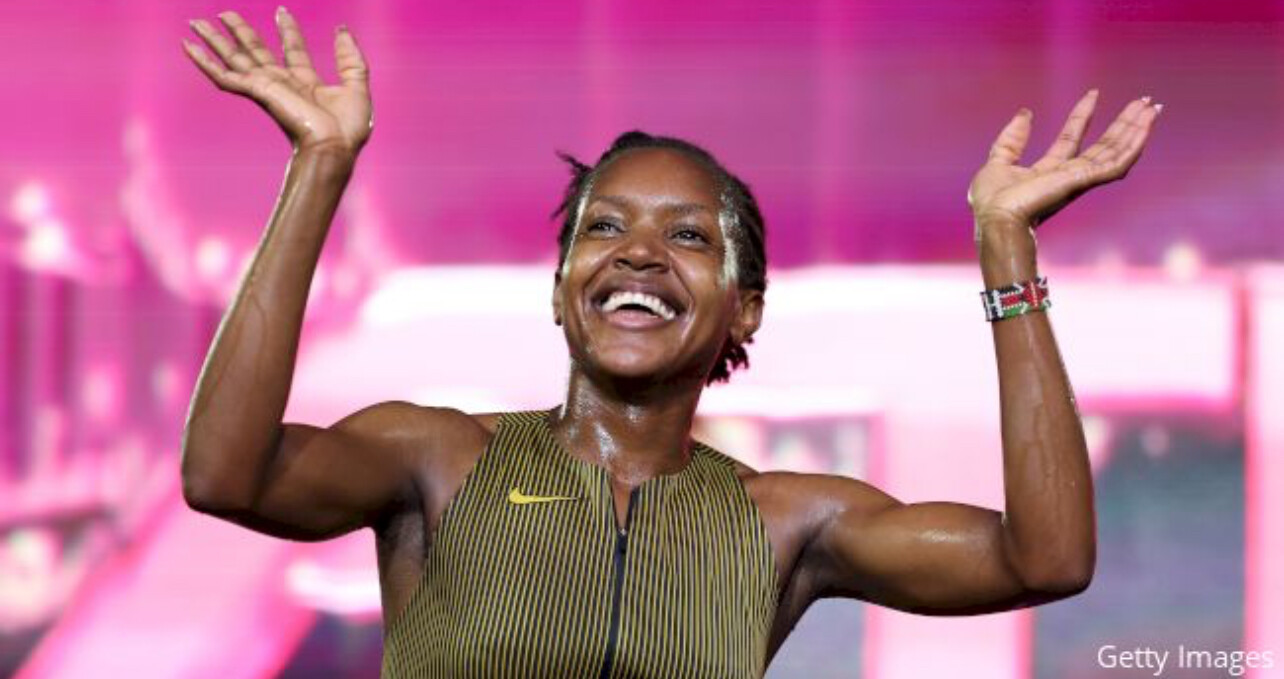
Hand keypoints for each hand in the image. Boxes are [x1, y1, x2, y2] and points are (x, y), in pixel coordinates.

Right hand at [183, 8, 371, 155]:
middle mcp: (283, 84)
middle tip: (225, 12)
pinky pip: (224, 75)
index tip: (281, 12)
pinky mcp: (257, 92)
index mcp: (306, 84)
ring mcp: (267, 88)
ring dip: (215, 40)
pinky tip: (187, 47)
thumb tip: (342, 29)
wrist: (335, 147)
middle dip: (240, 31)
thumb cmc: (348, 129)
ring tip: (197, 22)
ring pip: (234, 58)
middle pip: (255, 51)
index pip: (293, 50)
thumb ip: (350, 57)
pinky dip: (204, 61)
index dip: (288, 31)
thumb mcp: (357, 84)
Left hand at [967, 91, 1160, 234]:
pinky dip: (1134, 144)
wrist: (996, 219)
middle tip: (1142, 101)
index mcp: (1048, 172)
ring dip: (1135, 129)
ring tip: (1152, 106)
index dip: (1082, 116)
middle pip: (1103, 145)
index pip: (1070, 139)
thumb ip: (1011, 139)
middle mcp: (1068, 176)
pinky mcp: (1086, 180)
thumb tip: (1025, 112)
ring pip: (1116, 151)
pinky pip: (1117, 163)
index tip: (1093, 93)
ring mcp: (1079, 179)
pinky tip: (1146, 126)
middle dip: (1122, 123)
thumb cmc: (992, 203)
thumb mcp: (997, 162)